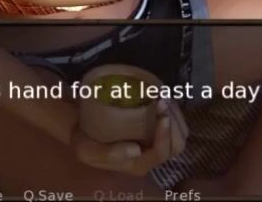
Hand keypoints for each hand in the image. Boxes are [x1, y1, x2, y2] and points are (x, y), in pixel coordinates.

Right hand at [69, 100, 187, 175]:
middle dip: (174, 123)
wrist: (82, 130)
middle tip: (162, 100)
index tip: (160, 111)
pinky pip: (174, 124)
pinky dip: (172, 111)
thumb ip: (109, 154)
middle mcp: (150, 156)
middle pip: (177, 145)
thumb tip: (136, 150)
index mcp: (138, 164)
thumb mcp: (87, 151)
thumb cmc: (85, 141)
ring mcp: (154, 144)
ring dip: (175, 115)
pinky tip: (161, 96)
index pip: (161, 153)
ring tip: (163, 96)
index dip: (165, 135)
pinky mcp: (154, 132)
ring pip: (179, 135)